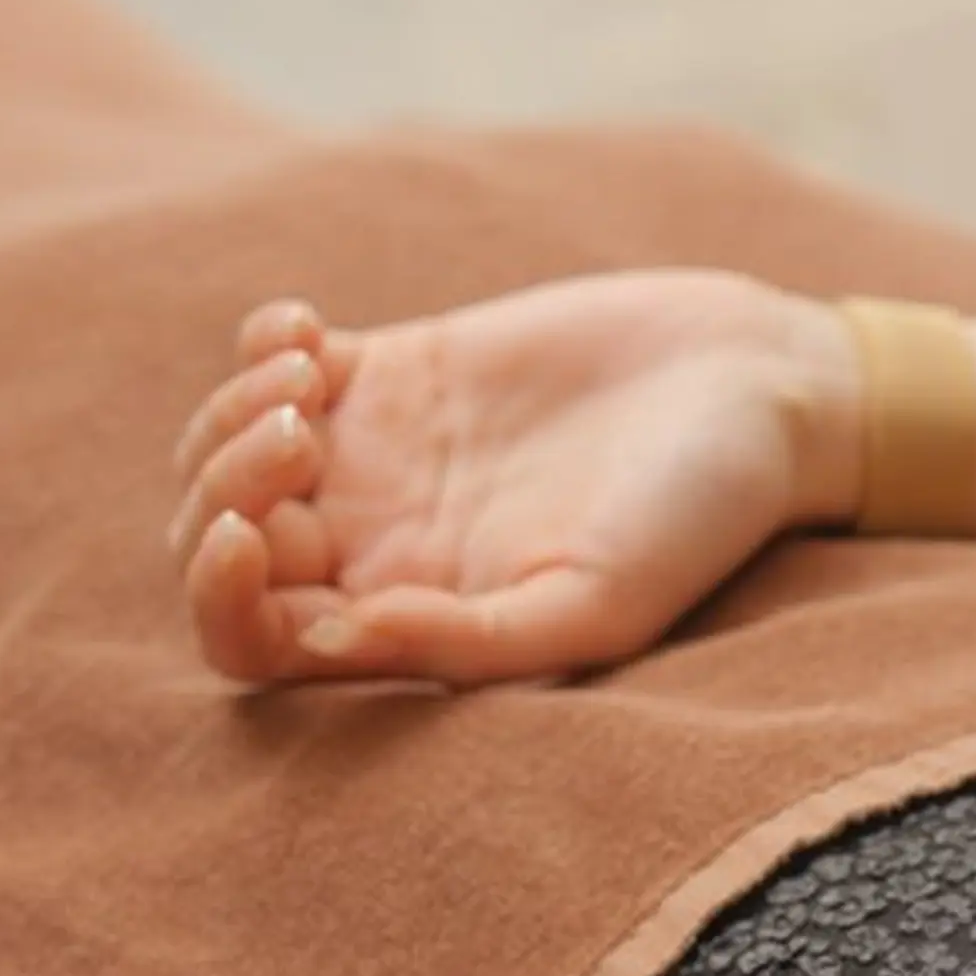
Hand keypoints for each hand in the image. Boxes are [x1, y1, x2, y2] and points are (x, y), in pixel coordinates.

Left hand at [165, 270, 855, 684]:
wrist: (758, 390)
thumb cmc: (697, 517)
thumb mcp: (599, 601)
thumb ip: (468, 643)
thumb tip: (327, 636)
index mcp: (419, 620)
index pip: (257, 641)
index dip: (220, 600)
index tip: (249, 535)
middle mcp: (383, 547)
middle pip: (218, 545)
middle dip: (218, 490)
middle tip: (298, 437)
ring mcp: (382, 456)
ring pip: (223, 452)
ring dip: (226, 412)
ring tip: (305, 378)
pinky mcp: (398, 369)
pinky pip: (270, 362)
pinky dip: (258, 343)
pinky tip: (314, 333)